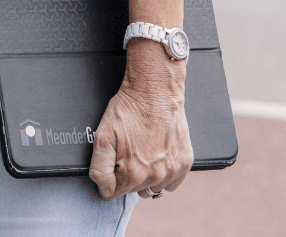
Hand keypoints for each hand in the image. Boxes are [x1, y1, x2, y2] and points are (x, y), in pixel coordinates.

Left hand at [88, 41, 192, 198]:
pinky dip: (164, 175)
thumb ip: (100, 167)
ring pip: (153, 188)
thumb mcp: (103, 136)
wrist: (155, 92)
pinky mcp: (185, 164)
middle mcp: (155, 178)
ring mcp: (172, 172)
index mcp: (133, 174)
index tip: (111, 160)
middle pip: (134, 191)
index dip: (109, 177)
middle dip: (126, 176)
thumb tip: (104, 190)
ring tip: (141, 152)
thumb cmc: (127, 111)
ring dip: (146, 177)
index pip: (114, 192)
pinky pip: (172, 183)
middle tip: (125, 152)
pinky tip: (157, 155)